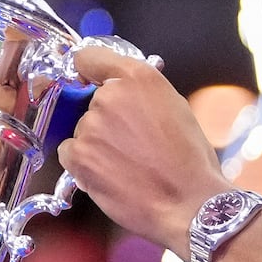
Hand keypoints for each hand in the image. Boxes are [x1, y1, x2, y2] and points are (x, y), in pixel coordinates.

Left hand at [58, 47, 231, 254]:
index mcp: (138, 77)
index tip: (88, 80)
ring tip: (130, 166)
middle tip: (134, 144)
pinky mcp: (79, 155)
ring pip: (84, 131)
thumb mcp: (177, 109)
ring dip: (98, 145)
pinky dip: (85, 164)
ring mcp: (91, 126)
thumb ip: (144, 94)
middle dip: (107, 120)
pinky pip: (70, 153)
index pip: (89, 57)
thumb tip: (126, 94)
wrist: (189, 203)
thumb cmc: (190, 162)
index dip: (89, 71)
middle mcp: (109, 96)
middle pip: (91, 102)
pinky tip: (113, 176)